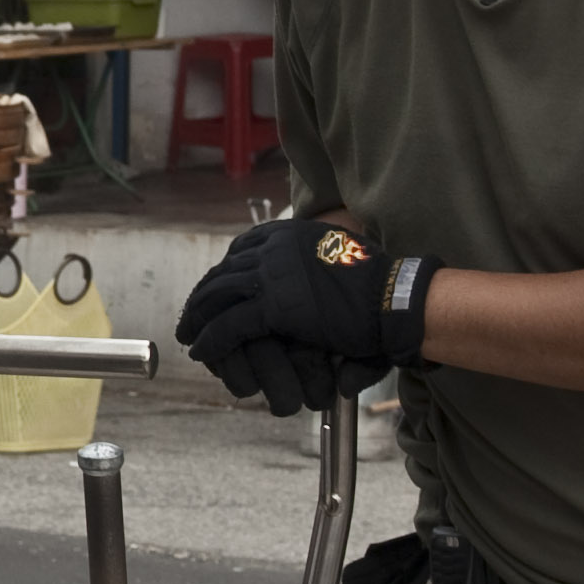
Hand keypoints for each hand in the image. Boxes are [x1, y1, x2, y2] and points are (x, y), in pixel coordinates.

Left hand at [173, 217, 432, 418]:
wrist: (394, 298)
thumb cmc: (379, 285)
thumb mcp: (341, 257)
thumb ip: (316, 268)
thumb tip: (308, 285)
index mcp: (291, 233)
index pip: (242, 248)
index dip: (225, 271)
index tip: (216, 287)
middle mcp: (275, 248)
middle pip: (224, 271)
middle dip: (205, 294)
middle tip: (193, 314)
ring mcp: (272, 275)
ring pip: (218, 296)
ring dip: (198, 317)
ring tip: (189, 334)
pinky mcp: (273, 307)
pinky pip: (229, 325)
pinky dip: (211, 339)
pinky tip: (202, 350)